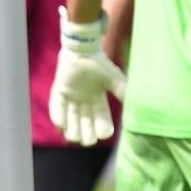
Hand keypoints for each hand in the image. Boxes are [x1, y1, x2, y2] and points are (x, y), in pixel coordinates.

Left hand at [49, 9, 125, 145]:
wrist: (82, 49)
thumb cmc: (99, 63)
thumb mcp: (114, 79)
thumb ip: (122, 92)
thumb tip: (133, 106)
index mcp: (98, 99)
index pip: (101, 118)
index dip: (103, 127)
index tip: (105, 135)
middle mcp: (84, 101)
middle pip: (85, 122)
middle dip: (87, 133)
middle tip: (89, 140)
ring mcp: (70, 97)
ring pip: (70, 119)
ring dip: (72, 129)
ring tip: (74, 138)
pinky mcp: (59, 92)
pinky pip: (57, 108)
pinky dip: (58, 117)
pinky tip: (60, 126)